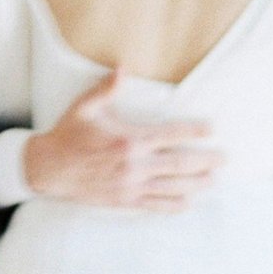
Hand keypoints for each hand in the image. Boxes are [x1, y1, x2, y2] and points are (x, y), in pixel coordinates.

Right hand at [24, 72, 220, 212]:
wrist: (48, 169)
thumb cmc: (68, 134)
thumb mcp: (85, 107)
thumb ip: (106, 89)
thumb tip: (123, 69)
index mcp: (129, 139)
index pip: (170, 134)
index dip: (194, 131)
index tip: (212, 129)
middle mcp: (134, 164)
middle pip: (179, 163)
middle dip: (205, 160)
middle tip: (224, 158)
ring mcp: (130, 185)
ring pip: (172, 186)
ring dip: (196, 183)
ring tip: (213, 179)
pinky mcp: (124, 200)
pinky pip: (155, 204)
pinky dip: (174, 205)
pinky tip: (188, 203)